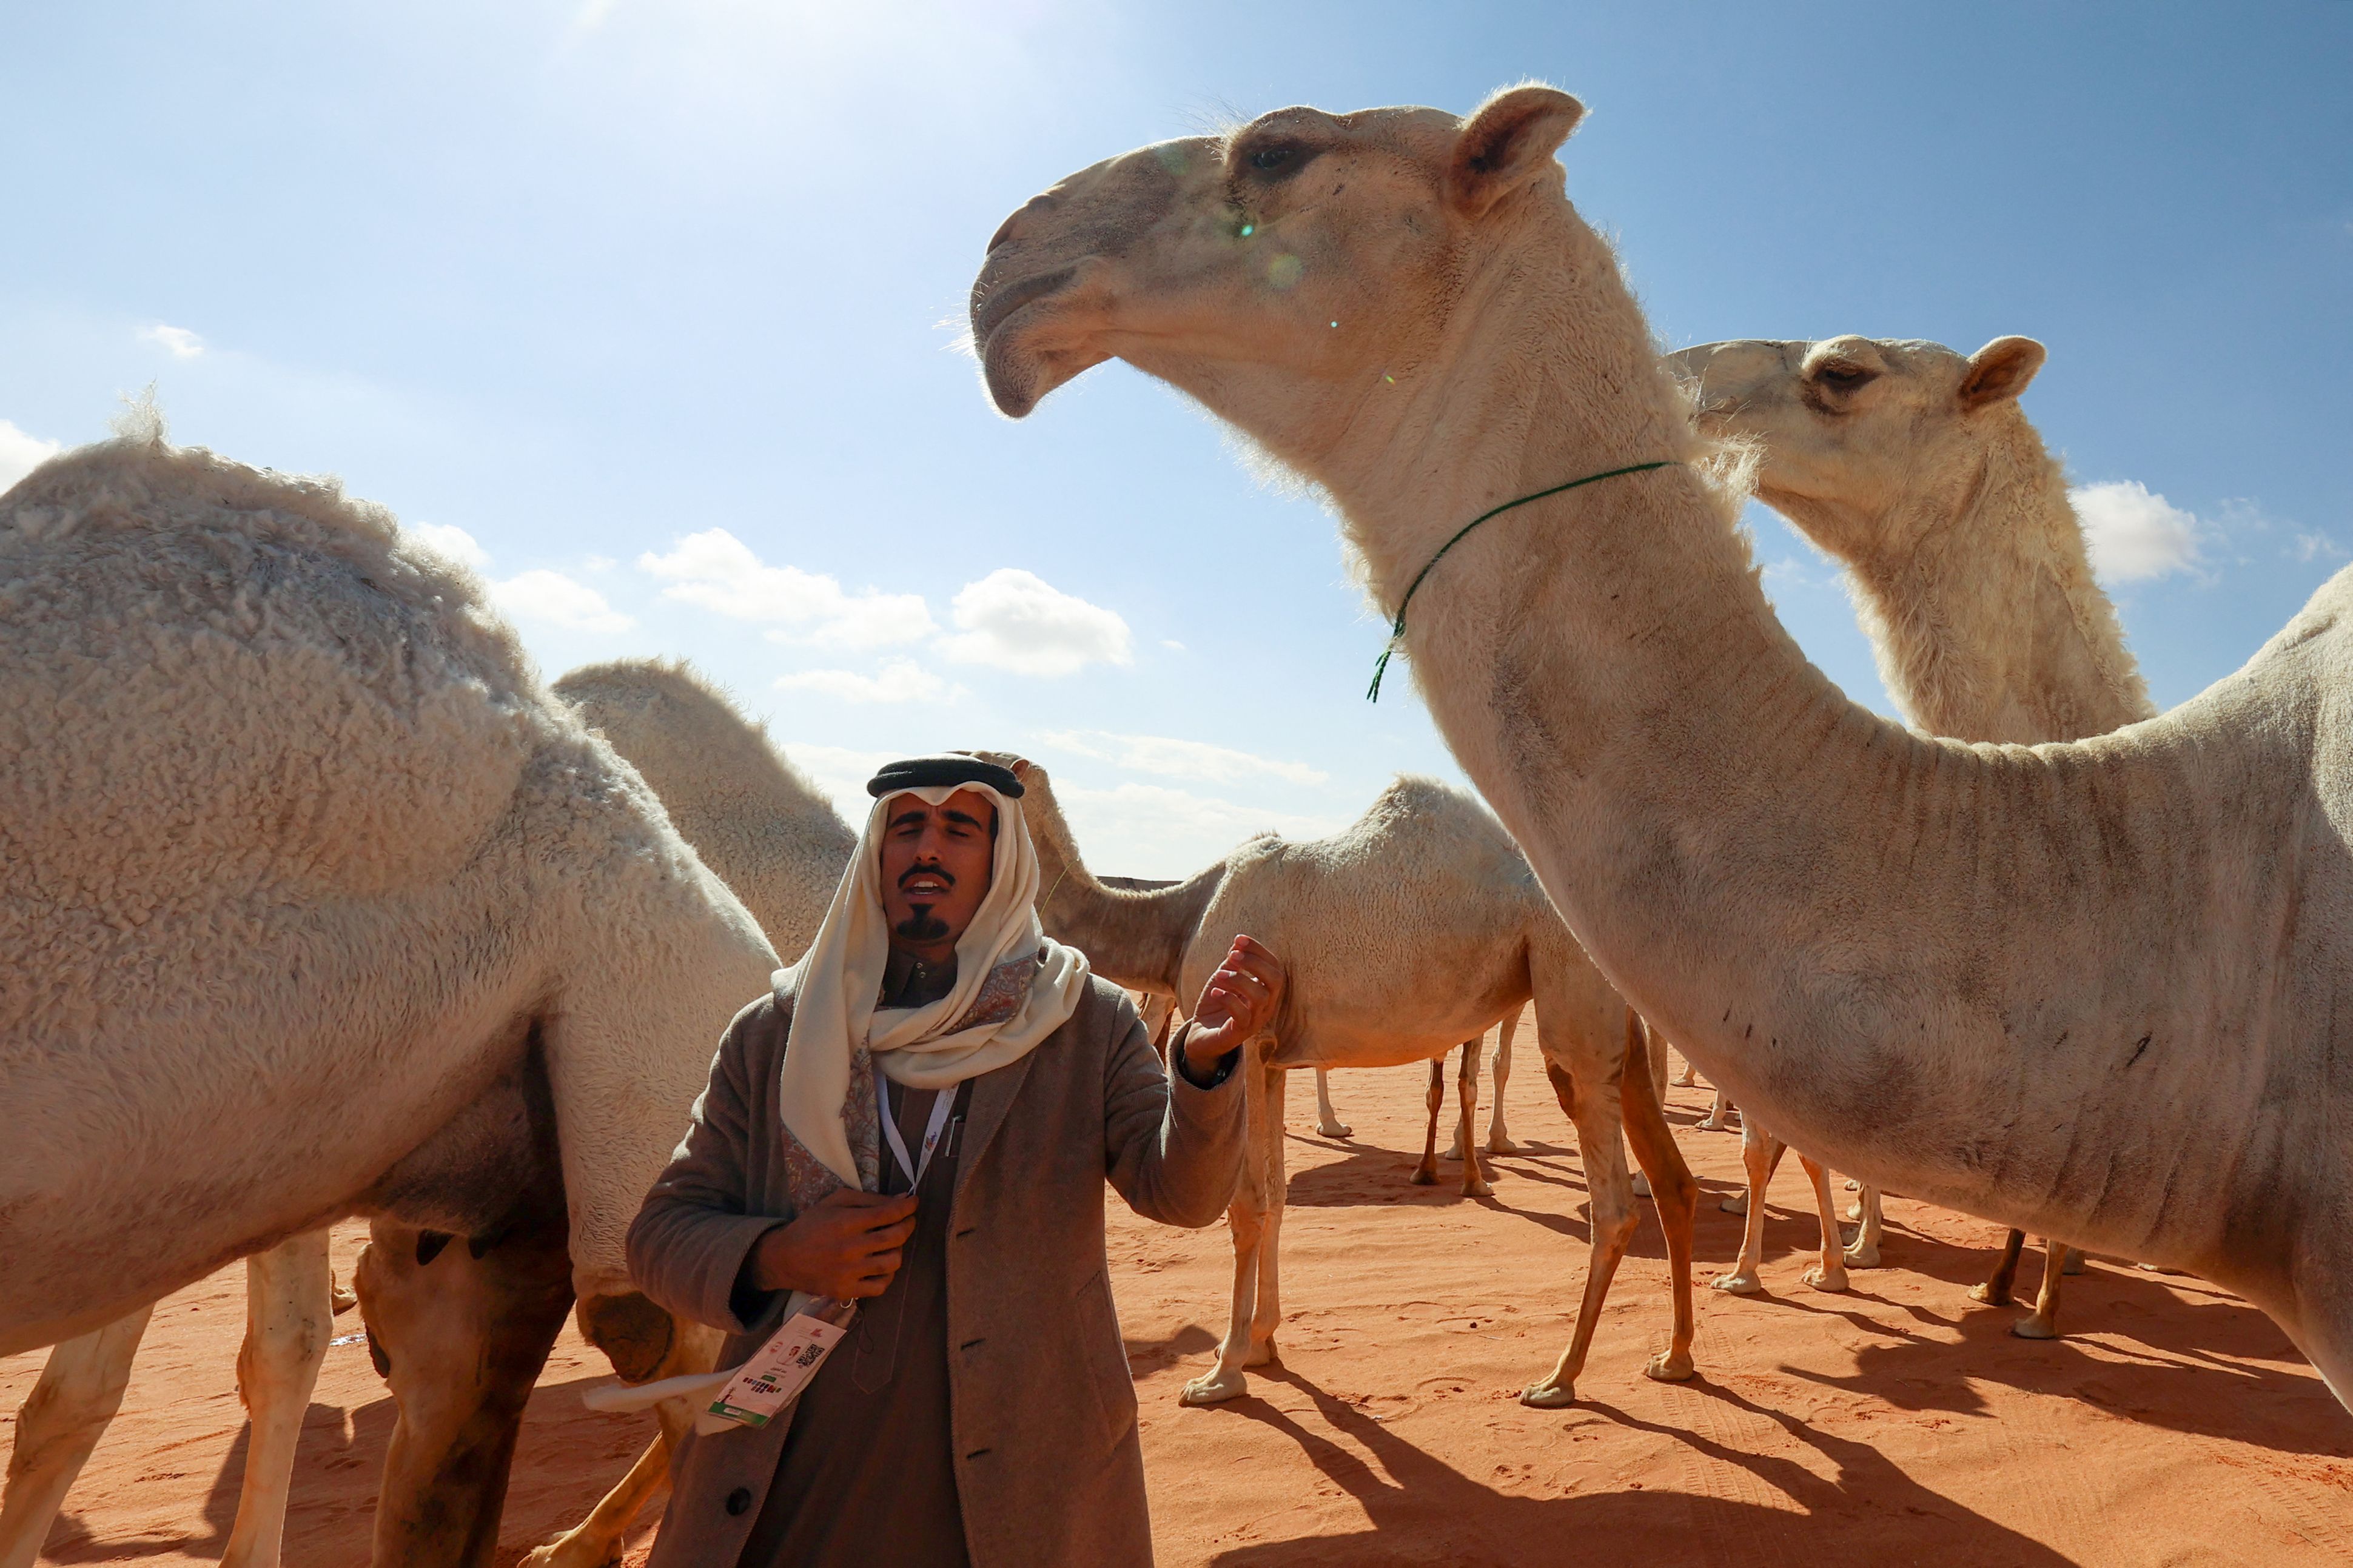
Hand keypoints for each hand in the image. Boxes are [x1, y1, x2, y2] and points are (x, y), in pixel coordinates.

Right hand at [747, 1189, 918, 1299]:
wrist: (784, 1259)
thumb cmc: (811, 1225)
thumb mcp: (835, 1202)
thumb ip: (869, 1199)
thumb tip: (903, 1199)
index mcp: (846, 1222)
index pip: (889, 1213)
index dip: (908, 1207)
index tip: (913, 1203)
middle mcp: (850, 1248)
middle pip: (896, 1237)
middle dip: (908, 1225)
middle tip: (907, 1221)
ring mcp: (849, 1273)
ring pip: (893, 1263)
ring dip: (898, 1250)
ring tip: (891, 1244)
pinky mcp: (846, 1291)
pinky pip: (881, 1286)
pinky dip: (887, 1275)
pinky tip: (881, 1264)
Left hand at [1182, 935, 1282, 1072]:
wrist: (1201, 1036)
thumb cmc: (1216, 1005)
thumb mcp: (1223, 979)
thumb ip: (1232, 964)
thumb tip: (1237, 945)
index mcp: (1266, 990)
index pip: (1274, 966)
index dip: (1259, 950)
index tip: (1239, 938)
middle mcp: (1266, 1006)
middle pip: (1276, 980)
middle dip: (1255, 962)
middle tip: (1232, 955)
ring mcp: (1255, 1021)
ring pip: (1260, 997)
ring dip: (1239, 980)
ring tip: (1219, 975)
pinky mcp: (1239, 1034)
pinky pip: (1242, 1015)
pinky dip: (1228, 999)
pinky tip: (1214, 992)